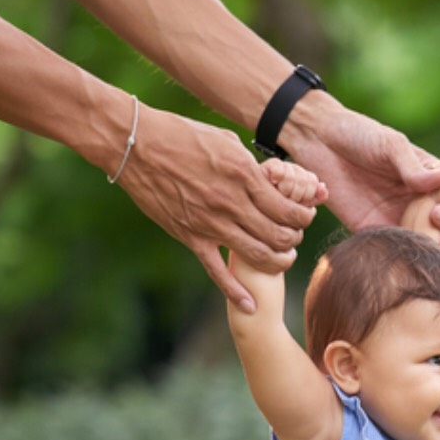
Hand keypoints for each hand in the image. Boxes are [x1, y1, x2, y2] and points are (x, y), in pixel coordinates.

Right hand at [113, 108, 316, 309]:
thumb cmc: (180, 135)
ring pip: (258, 257)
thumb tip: (270, 176)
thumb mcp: (226, 141)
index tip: (304, 215)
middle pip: (279, 235)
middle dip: (294, 239)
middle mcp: (232, 202)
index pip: (288, 208)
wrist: (135, 145)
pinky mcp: (190, 237)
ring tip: (282, 258)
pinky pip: (218, 271)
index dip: (303, 216)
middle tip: (295, 237)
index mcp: (244, 175)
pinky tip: (250, 305)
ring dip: (278, 262)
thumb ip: (250, 164)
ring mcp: (211, 223)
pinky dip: (236, 292)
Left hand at [292, 99, 439, 246]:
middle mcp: (420, 197)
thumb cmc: (359, 136)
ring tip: (434, 222)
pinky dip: (419, 250)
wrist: (319, 143)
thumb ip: (414, 167)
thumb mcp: (391, 145)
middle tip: (439, 210)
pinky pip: (404, 247)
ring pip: (437, 235)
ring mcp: (402, 215)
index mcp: (429, 173)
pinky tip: (424, 247)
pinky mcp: (379, 230)